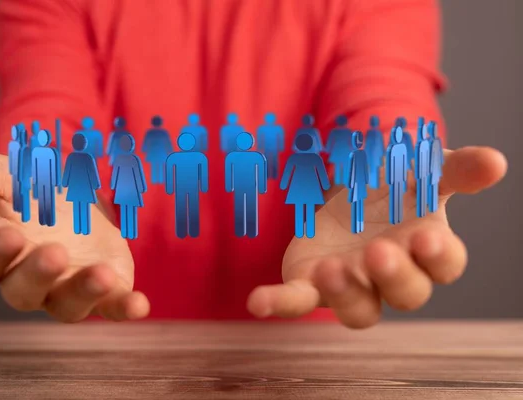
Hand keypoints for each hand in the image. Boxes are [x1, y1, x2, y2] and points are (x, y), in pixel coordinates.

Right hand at [0, 152, 149, 322]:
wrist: (85, 197)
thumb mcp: (13, 176)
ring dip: (83, 292)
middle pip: (23, 293)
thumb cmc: (39, 192)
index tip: (8, 234)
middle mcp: (31, 282)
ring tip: (101, 274)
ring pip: (68, 306)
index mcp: (2, 256)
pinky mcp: (105, 293)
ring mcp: (68, 290)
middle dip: (38, 274)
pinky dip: (125, 308)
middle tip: (55, 252)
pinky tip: (140, 305)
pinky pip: (113, 308)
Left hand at [247, 147, 506, 327]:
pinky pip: (299, 302)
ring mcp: (351, 283)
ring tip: (330, 269)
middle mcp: (391, 275)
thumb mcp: (422, 168)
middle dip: (394, 277)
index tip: (424, 239)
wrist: (349, 189)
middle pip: (406, 294)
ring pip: (358, 310)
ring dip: (346, 295)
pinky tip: (258, 301)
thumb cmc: (394, 185)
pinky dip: (280, 304)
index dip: (438, 257)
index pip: (444, 265)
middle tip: (378, 252)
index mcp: (425, 246)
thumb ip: (455, 168)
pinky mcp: (311, 284)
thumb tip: (495, 162)